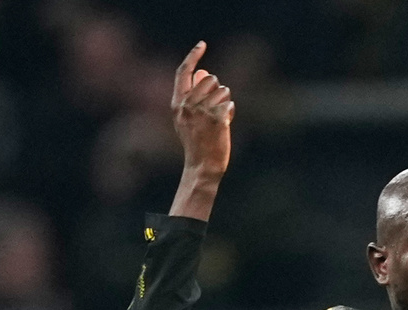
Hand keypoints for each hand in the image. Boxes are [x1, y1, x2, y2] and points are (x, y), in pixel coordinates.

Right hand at [171, 41, 234, 177]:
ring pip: (222, 90)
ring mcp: (202, 111)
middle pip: (209, 78)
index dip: (193, 56)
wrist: (202, 165)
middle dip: (217, 89)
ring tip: (218, 118)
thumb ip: (192, 96)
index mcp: (177, 103)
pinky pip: (230, 103)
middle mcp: (187, 105)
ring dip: (225, 101)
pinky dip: (230, 112)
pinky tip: (225, 125)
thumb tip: (203, 73)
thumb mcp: (187, 118)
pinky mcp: (217, 119)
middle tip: (215, 107)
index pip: (183, 72)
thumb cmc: (197, 142)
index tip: (202, 44)